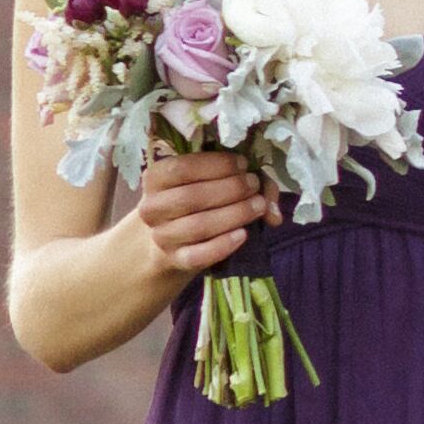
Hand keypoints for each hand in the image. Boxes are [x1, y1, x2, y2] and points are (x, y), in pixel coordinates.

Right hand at [130, 149, 265, 277]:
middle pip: (191, 197)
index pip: (180, 168)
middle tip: (253, 185)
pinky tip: (243, 234)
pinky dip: (223, 245)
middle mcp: (152, 208)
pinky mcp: (175, 260)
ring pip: (198, 226)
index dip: (216, 165)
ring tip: (258, 206)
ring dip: (234, 214)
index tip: (243, 164)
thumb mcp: (213, 180)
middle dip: (231, 189)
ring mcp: (162, 236)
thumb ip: (245, 181)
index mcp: (156, 179)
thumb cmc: (199, 200)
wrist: (174, 239)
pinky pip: (198, 255)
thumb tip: (271, 205)